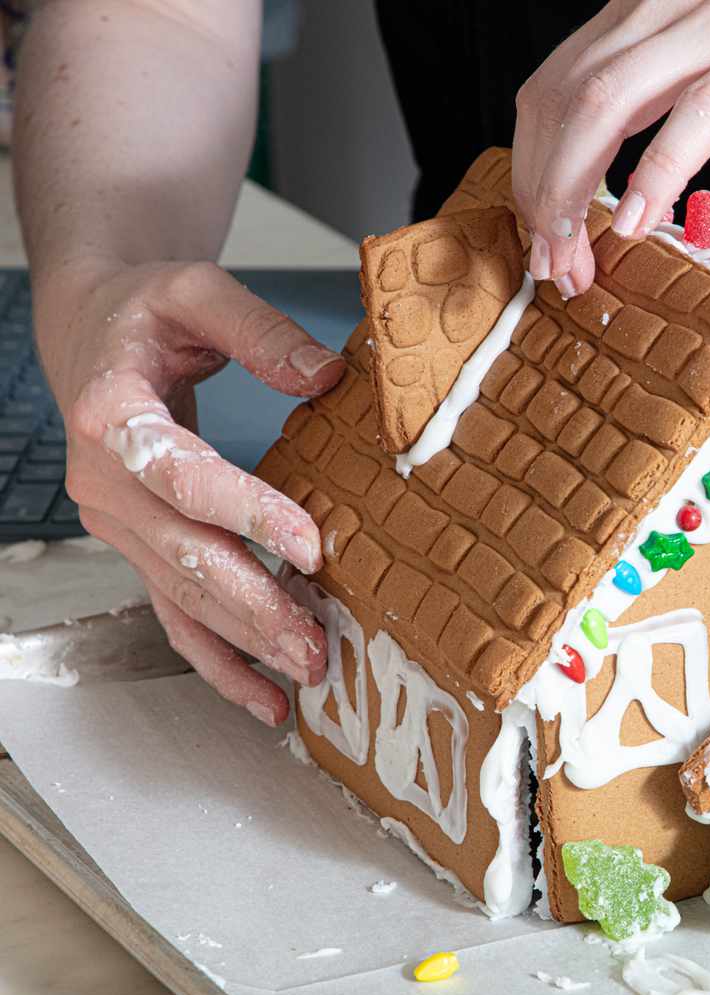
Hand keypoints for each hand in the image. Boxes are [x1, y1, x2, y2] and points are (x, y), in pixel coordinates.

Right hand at [40, 259, 344, 725]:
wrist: (92, 333)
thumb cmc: (146, 312)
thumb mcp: (197, 292)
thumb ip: (260, 331)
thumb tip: (327, 377)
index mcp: (115, 417)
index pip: (184, 478)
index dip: (248, 514)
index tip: (310, 545)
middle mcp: (106, 483)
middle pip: (186, 556)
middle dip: (256, 606)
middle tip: (319, 641)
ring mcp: (120, 525)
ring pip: (183, 597)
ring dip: (247, 641)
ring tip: (310, 671)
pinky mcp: (140, 548)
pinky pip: (175, 615)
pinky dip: (219, 662)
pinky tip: (266, 698)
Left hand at [511, 0, 709, 294]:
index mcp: (667, 10)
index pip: (561, 85)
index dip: (536, 166)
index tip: (547, 239)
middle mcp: (679, 1)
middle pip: (564, 97)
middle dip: (541, 190)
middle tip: (554, 266)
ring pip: (607, 100)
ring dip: (574, 190)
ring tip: (576, 258)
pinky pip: (701, 110)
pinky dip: (657, 171)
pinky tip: (637, 222)